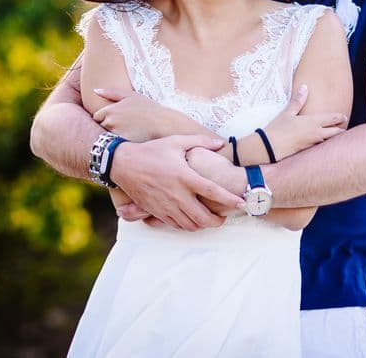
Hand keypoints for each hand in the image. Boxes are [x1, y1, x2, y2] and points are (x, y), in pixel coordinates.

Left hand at [92, 88, 177, 141]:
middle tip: (124, 127)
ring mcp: (116, 134)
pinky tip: (131, 140)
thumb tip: (95, 90)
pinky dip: (120, 145)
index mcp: (110, 110)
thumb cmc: (148, 108)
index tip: (117, 120)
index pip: (96, 117)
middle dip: (108, 128)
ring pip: (107, 138)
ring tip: (128, 133)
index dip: (105, 119)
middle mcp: (110, 122)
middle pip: (100, 127)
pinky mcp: (122, 144)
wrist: (164, 123)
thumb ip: (111, 92)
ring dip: (113, 137)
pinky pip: (115, 146)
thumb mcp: (130, 96)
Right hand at [109, 135, 243, 230]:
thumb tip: (220, 142)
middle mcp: (177, 194)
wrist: (123, 164)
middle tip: (222, 218)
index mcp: (184, 176)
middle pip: (203, 217)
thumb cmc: (151, 151)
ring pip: (190, 225)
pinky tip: (189, 218)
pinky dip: (186, 225)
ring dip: (202, 225)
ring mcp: (166, 205)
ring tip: (207, 219)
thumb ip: (200, 141)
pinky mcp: (157, 212)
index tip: (242, 203)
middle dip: (217, 221)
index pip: (212, 192)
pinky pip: (176, 225)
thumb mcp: (175, 142)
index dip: (229, 199)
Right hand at [261, 84, 347, 160]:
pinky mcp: (308, 150)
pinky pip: (321, 145)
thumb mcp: (287, 113)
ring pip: (330, 140)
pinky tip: (321, 141)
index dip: (340, 117)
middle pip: (336, 132)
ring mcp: (313, 143)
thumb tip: (305, 87)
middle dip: (341, 129)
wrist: (269, 147)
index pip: (332, 119)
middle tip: (343, 125)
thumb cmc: (278, 128)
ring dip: (334, 137)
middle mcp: (316, 133)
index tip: (344, 116)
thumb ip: (298, 100)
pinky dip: (324, 142)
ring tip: (335, 133)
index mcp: (313, 122)